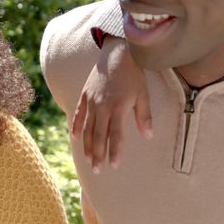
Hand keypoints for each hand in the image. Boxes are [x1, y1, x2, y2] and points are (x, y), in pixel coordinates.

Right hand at [71, 36, 151, 171]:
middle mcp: (102, 107)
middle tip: (97, 170)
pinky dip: (76, 127)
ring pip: (87, 128)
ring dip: (87, 146)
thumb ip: (144, 116)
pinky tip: (74, 138)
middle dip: (97, 154)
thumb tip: (148, 136)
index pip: (115, 136)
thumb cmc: (134, 75)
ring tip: (88, 160)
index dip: (114, 152)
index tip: (114, 166)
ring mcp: (91, 101)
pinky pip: (78, 114)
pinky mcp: (85, 95)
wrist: (117, 53)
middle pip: (98, 136)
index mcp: (118, 108)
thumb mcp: (143, 95)